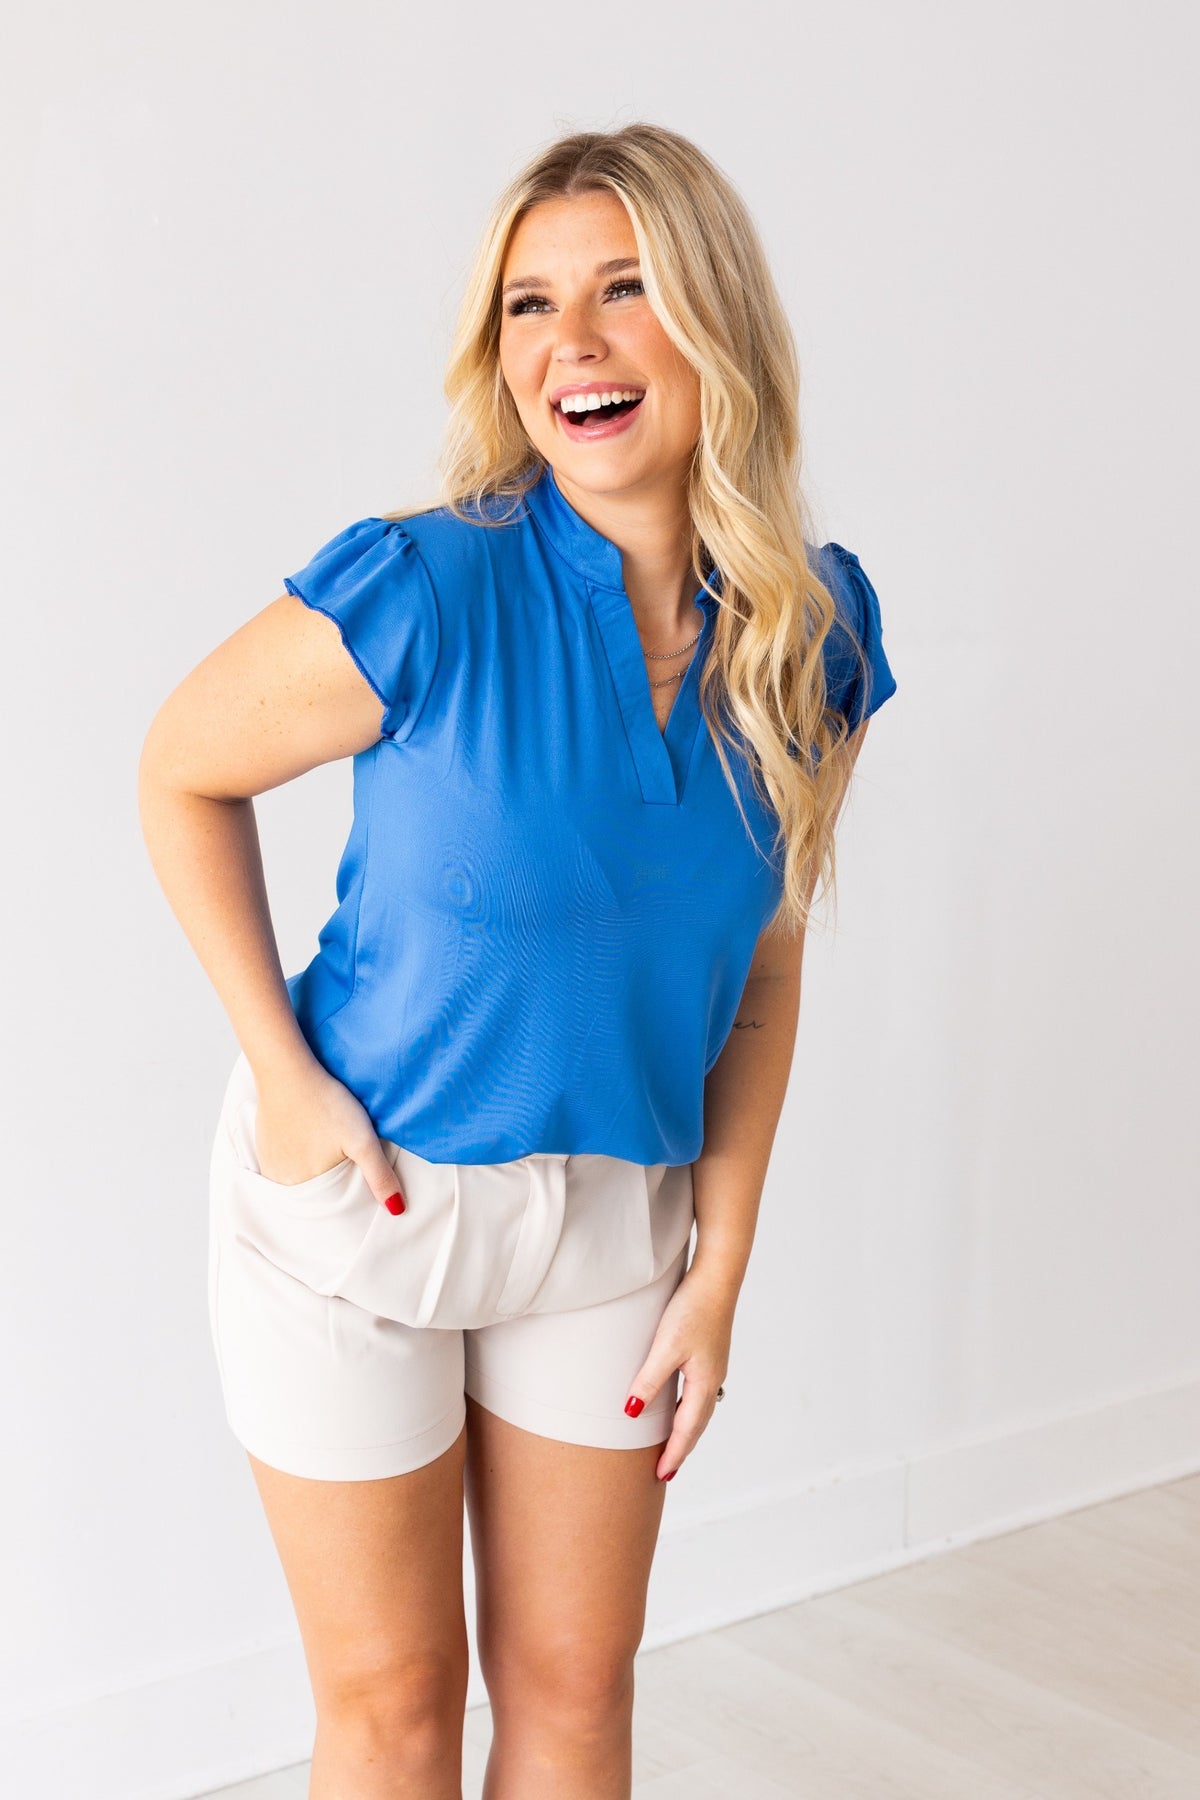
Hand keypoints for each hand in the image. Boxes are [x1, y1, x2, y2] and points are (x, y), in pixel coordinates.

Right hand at [253, 1062, 405, 1212]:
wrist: (288, 1071)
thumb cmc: (326, 1103)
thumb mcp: (362, 1141)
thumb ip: (379, 1176)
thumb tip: (397, 1210)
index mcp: (304, 1189)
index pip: (331, 1205)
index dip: (346, 1195)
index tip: (355, 1176)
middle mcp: (282, 1181)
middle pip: (314, 1192)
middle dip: (329, 1185)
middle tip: (341, 1157)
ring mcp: (269, 1163)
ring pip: (297, 1177)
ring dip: (310, 1171)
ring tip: (324, 1148)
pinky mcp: (263, 1144)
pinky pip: (281, 1162)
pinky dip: (295, 1158)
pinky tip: (306, 1141)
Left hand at [624, 1266, 733, 1481]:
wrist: (718, 1277)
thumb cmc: (693, 1309)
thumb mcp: (666, 1347)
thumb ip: (649, 1381)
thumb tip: (632, 1413)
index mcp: (704, 1383)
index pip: (687, 1430)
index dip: (674, 1454)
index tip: (662, 1476)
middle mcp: (713, 1379)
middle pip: (697, 1424)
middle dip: (682, 1448)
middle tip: (667, 1470)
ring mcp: (713, 1365)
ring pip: (699, 1408)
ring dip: (686, 1429)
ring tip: (673, 1444)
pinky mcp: (709, 1352)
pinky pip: (698, 1392)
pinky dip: (689, 1408)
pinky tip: (680, 1403)